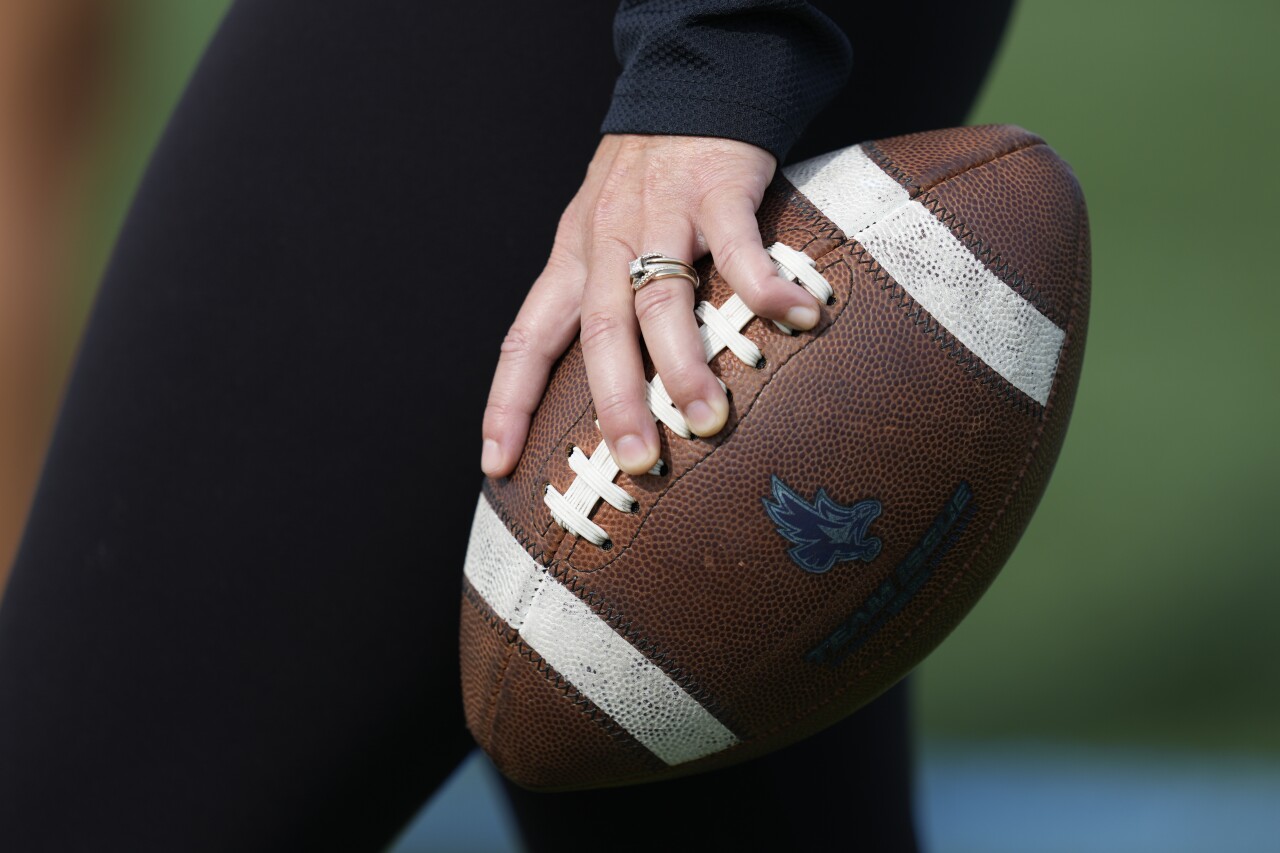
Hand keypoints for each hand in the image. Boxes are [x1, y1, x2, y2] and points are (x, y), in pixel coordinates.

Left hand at [480, 133, 820, 477]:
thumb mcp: (597, 238)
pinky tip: (795, 317)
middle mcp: (605, 245)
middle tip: (635, 461)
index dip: (508, 402)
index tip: (497, 464)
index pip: (527, 340)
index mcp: (571, 264)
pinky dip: (764, 282)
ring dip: (685, 362)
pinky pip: (736, 243)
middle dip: (616, 400)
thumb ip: (598, 305)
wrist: (685, 87)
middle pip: (600, 331)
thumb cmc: (643, 182)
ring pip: (661, 297)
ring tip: (707, 419)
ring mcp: (659, 216)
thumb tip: (609, 398)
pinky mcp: (715, 189)